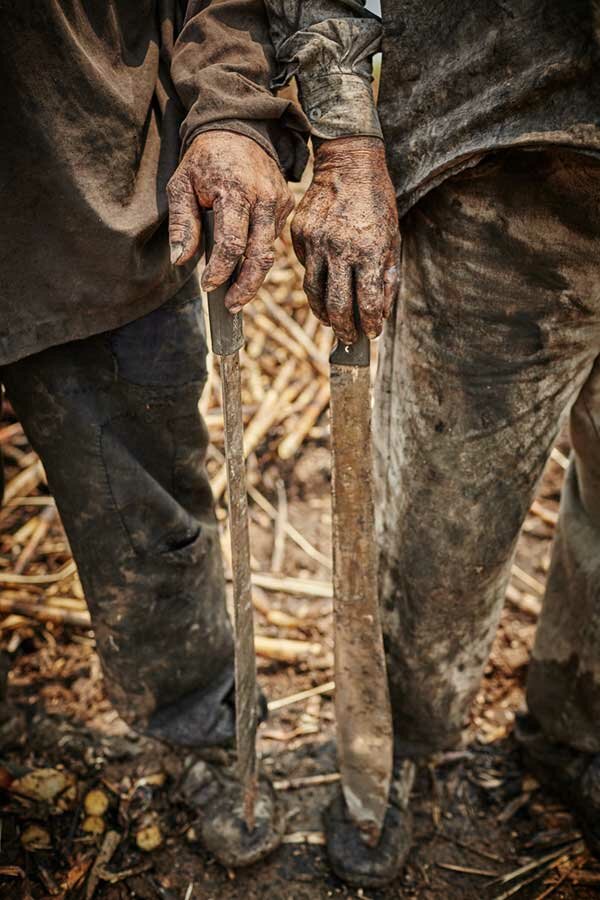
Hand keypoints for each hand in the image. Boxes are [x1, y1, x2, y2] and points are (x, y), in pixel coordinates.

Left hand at [167, 131, 293, 311]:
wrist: (238, 128)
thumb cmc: (205, 159)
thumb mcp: (181, 185)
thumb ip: (182, 224)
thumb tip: (180, 260)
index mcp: (236, 192)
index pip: (233, 243)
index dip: (221, 270)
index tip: (208, 286)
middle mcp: (264, 199)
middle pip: (260, 256)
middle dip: (246, 287)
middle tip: (231, 307)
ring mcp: (280, 202)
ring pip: (270, 251)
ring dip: (254, 277)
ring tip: (238, 296)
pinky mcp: (287, 204)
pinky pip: (273, 238)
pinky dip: (259, 255)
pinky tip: (245, 266)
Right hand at [291, 137, 399, 344]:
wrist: (349, 164)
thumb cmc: (377, 203)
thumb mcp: (392, 239)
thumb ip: (387, 277)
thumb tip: (380, 313)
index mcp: (368, 252)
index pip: (367, 303)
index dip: (369, 325)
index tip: (371, 334)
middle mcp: (339, 249)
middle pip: (336, 305)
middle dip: (344, 328)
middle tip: (348, 338)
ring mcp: (315, 242)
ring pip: (313, 292)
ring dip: (323, 313)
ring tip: (331, 321)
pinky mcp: (299, 235)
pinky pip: (305, 268)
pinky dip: (314, 282)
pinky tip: (324, 286)